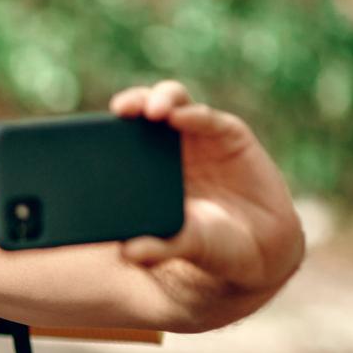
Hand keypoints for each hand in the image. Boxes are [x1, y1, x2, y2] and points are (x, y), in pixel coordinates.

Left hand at [109, 80, 305, 327]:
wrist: (262, 249)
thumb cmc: (213, 246)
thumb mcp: (184, 247)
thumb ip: (157, 248)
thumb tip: (128, 253)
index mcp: (147, 172)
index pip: (121, 139)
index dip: (107, 129)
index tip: (90, 130)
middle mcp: (170, 149)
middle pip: (144, 112)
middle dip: (132, 102)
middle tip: (122, 109)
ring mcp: (199, 138)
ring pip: (174, 104)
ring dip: (161, 99)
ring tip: (153, 111)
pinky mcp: (229, 134)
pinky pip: (208, 118)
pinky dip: (193, 114)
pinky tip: (181, 117)